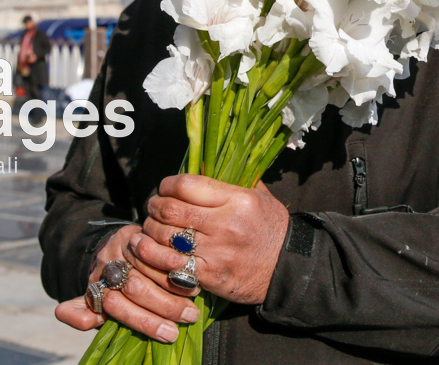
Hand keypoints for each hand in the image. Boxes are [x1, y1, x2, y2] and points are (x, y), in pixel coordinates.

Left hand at [53, 224, 201, 342]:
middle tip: (190, 316)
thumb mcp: (98, 302)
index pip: (118, 307)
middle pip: (135, 287)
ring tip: (194, 295)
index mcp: (95, 286)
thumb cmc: (111, 285)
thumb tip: (61, 314)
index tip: (170, 334)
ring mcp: (120, 246)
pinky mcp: (133, 232)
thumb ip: (86, 312)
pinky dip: (174, 260)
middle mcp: (105, 264)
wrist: (112, 249)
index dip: (145, 321)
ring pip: (148, 266)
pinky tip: (190, 270)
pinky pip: (156, 246)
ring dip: (174, 282)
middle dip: (165, 305)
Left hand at [133, 174, 289, 304]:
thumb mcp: (260, 196)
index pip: (187, 185)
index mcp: (238, 200)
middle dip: (154, 207)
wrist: (288, 269)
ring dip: (151, 232)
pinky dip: (157, 257)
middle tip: (153, 208)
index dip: (167, 185)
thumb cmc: (272, 228)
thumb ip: (233, 179)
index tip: (164, 188)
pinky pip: (171, 265)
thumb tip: (203, 162)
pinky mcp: (210, 276)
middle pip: (171, 210)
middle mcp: (225, 225)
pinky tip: (155, 252)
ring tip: (151, 229)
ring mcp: (216, 252)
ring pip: (165, 238)